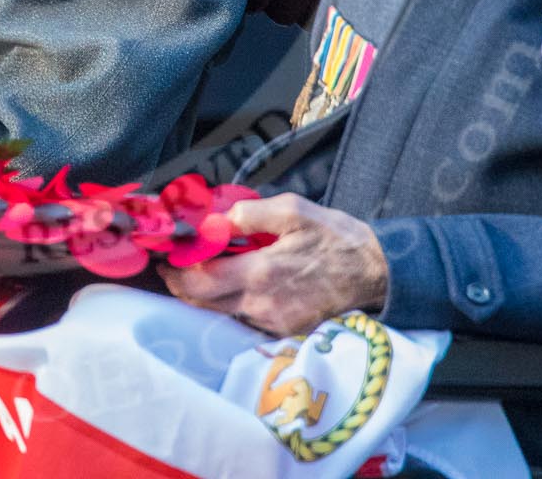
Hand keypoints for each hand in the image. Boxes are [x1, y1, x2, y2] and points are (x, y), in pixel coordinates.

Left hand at [159, 194, 386, 338]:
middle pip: (206, 302)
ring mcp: (274, 321)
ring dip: (208, 293)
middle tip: (174, 267)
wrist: (376, 273)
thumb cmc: (336, 238)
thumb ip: (251, 214)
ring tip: (203, 270)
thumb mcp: (295, 211)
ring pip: (224, 311)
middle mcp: (262, 304)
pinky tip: (235, 283)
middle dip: (184, 285)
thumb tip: (218, 219)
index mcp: (261, 272)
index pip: (201, 281)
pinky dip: (232, 302)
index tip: (165, 261)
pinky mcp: (286, 330)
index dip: (176, 273)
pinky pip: (246, 317)